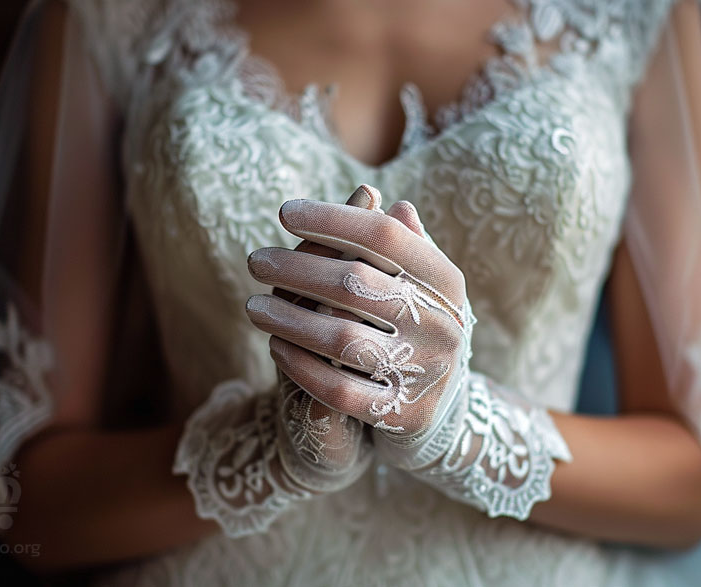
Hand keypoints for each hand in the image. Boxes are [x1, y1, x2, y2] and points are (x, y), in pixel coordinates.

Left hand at [246, 194, 474, 470]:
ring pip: (341, 338)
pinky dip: (300, 366)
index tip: (285, 212)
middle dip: (296, 269)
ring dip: (288, 319)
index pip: (384, 236)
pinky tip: (275, 346)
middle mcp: (442, 324)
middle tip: (256, 261)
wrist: (441, 406)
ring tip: (253, 306)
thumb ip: (398, 245)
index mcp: (447, 282)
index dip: (332, 219)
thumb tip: (373, 197)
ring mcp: (424, 371)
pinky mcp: (402, 414)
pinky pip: (338, 390)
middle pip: (355, 284)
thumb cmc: (417, 326)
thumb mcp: (419, 284)